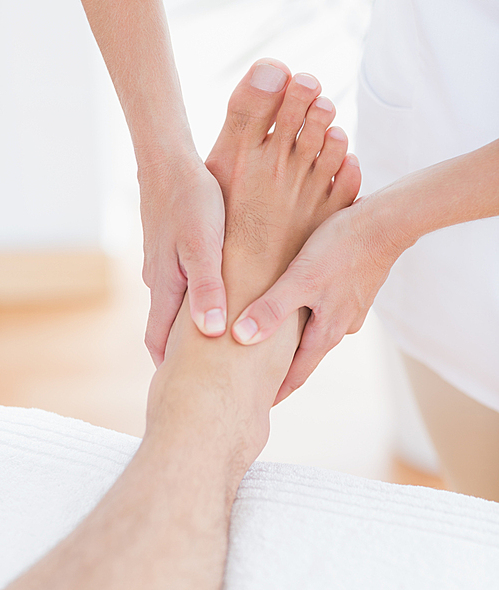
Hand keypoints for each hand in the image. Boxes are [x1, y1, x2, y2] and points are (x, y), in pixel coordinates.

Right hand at [139, 154, 225, 366]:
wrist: (168, 163)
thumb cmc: (190, 202)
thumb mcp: (203, 245)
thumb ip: (207, 287)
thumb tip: (212, 332)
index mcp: (166, 287)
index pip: (160, 342)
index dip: (172, 369)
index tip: (190, 393)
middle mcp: (160, 282)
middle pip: (167, 330)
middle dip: (183, 355)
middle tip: (209, 376)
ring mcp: (164, 266)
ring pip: (176, 307)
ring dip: (192, 327)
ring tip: (221, 343)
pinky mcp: (172, 250)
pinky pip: (183, 285)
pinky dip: (197, 301)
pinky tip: (219, 298)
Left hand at [231, 196, 406, 401]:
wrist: (387, 222)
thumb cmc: (342, 247)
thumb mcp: (301, 278)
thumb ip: (272, 308)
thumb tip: (240, 338)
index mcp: (328, 331)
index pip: (298, 373)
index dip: (276, 389)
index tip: (257, 406)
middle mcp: (342, 324)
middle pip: (307, 353)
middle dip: (284, 365)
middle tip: (258, 376)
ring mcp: (351, 306)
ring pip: (317, 328)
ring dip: (297, 336)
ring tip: (273, 337)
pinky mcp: (354, 286)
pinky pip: (326, 307)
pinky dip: (309, 311)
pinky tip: (299, 301)